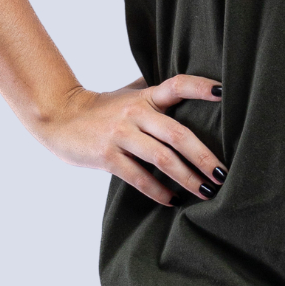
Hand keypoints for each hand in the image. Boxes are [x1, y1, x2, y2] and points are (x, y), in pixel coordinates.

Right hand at [31, 74, 226, 205]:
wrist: (60, 118)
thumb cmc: (104, 108)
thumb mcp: (130, 94)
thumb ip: (157, 93)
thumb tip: (196, 91)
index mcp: (146, 95)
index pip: (177, 85)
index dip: (200, 87)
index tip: (223, 92)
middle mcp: (136, 112)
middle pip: (178, 134)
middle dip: (204, 157)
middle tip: (223, 175)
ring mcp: (121, 134)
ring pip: (163, 159)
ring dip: (187, 178)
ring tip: (206, 192)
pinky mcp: (107, 156)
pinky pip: (139, 177)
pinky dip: (158, 191)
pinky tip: (172, 200)